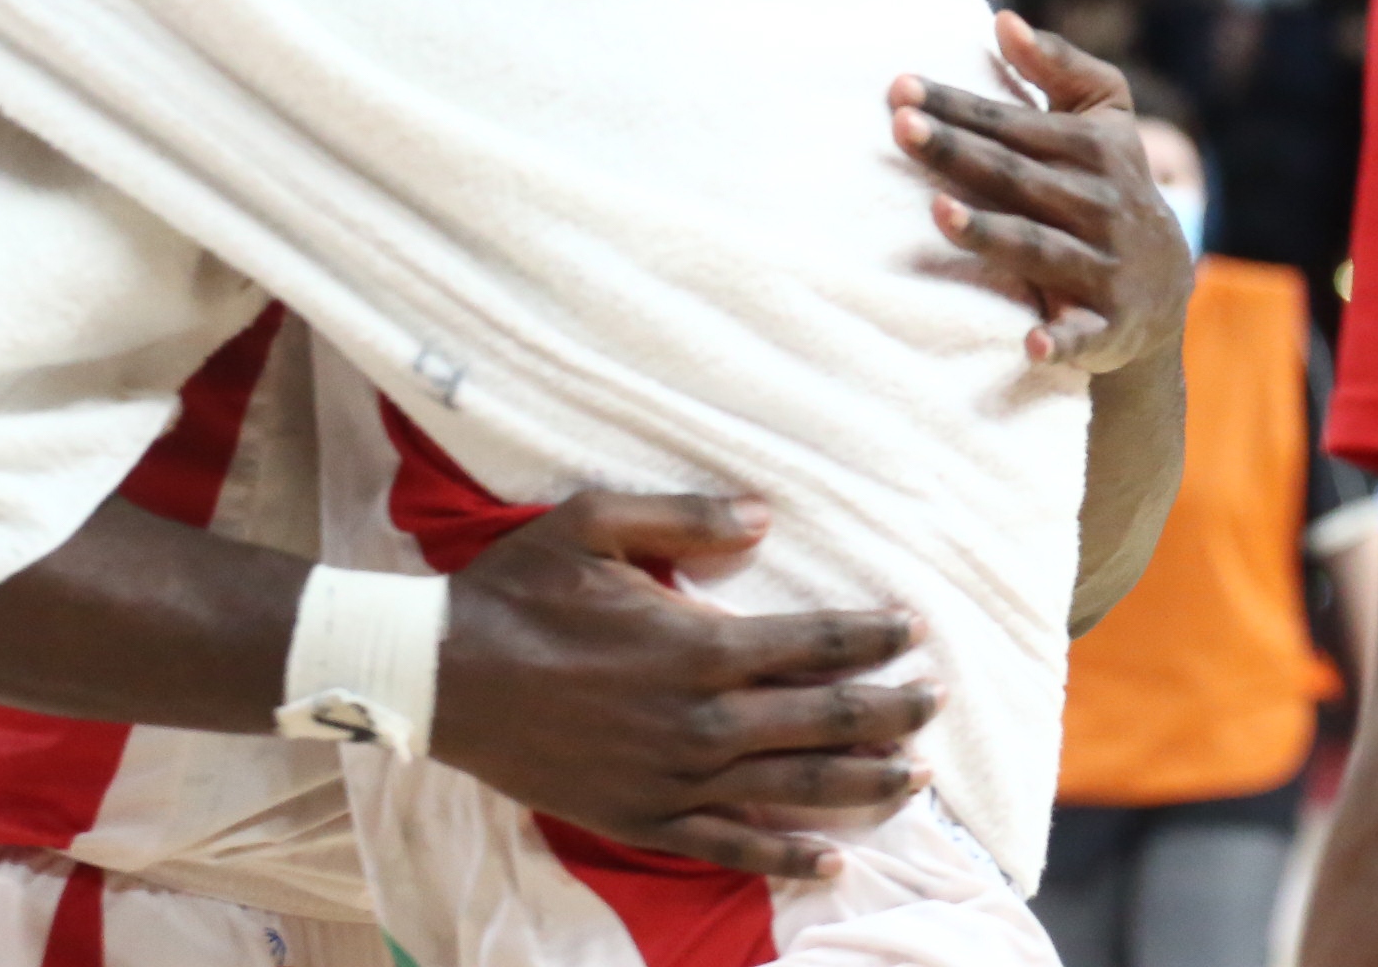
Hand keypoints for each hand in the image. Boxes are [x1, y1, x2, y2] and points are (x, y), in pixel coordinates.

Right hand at [434, 490, 940, 879]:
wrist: (442, 678)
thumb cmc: (518, 591)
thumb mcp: (595, 523)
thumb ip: (686, 517)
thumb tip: (763, 518)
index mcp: (697, 645)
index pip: (813, 643)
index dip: (871, 637)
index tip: (913, 631)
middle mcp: (700, 719)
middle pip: (822, 719)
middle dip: (889, 711)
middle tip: (936, 703)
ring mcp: (674, 779)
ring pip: (792, 787)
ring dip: (862, 783)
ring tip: (915, 779)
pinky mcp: (643, 819)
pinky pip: (730, 847)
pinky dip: (786, 857)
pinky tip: (832, 860)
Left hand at [891, 12, 1187, 374]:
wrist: (1165, 289)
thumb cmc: (1111, 186)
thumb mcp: (1104, 121)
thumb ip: (1058, 69)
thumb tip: (1002, 20)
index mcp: (1097, 150)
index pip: (1015, 125)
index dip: (960, 105)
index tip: (901, 87)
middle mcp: (1102, 206)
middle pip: (1018, 179)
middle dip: (961, 153)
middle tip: (902, 128)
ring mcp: (1106, 268)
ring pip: (1040, 249)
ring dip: (992, 233)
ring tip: (939, 212)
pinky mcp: (1109, 326)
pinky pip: (1083, 335)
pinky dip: (1060, 340)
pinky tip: (1029, 341)